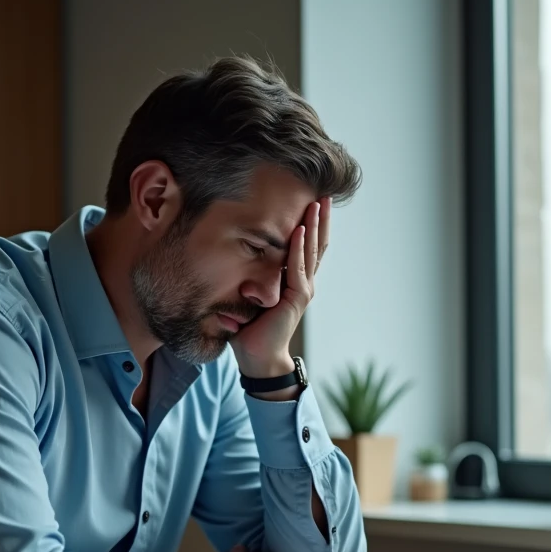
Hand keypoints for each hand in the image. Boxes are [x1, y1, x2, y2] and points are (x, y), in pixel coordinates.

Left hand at [229, 197, 330, 378]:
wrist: (257, 357)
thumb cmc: (249, 330)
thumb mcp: (247, 297)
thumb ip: (245, 280)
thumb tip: (225, 260)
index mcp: (294, 282)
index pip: (306, 248)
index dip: (311, 226)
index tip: (313, 203)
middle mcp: (303, 283)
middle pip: (315, 245)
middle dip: (319, 219)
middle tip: (324, 195)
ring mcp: (302, 289)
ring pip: (311, 251)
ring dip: (314, 226)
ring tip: (318, 203)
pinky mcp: (296, 297)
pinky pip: (296, 267)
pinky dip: (298, 248)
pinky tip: (300, 229)